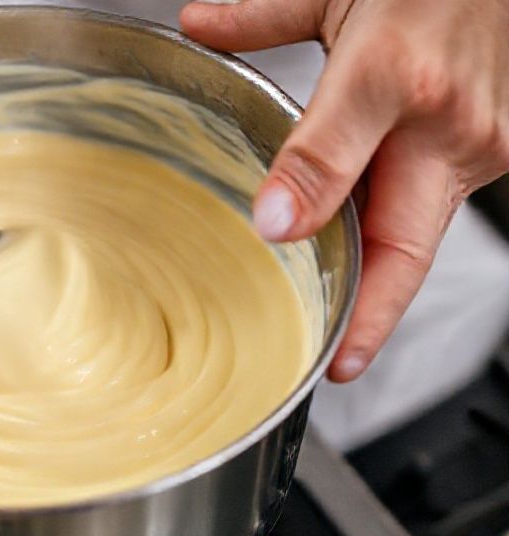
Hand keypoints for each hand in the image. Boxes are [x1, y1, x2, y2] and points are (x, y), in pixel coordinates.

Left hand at [181, 0, 508, 381]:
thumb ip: (266, 17)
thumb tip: (197, 25)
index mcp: (390, 70)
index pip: (335, 149)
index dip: (304, 193)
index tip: (274, 231)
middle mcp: (446, 120)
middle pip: (405, 241)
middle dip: (370, 313)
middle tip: (336, 361)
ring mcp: (486, 144)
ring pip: (421, 233)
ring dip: (378, 276)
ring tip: (336, 320)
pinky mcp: (505, 151)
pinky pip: (439, 207)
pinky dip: (400, 230)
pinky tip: (366, 253)